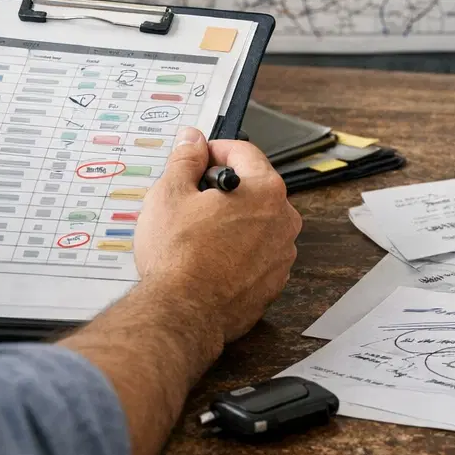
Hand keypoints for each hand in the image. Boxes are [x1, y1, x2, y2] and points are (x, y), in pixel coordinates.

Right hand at [134, 127, 301, 343]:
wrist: (182, 313)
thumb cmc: (178, 256)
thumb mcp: (170, 194)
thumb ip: (185, 159)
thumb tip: (192, 141)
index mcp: (265, 191)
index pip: (244, 152)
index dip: (215, 150)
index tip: (197, 158)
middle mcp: (283, 221)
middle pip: (254, 188)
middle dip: (223, 189)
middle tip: (192, 198)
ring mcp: (282, 255)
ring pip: (256, 223)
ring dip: (231, 221)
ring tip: (197, 233)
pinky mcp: (273, 283)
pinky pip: (256, 254)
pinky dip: (237, 251)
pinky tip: (209, 259)